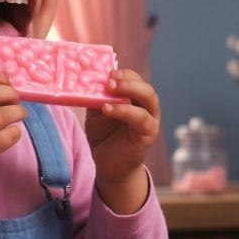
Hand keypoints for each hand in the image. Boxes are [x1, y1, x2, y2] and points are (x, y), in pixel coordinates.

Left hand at [84, 69, 160, 200]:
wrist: (109, 165)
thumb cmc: (104, 136)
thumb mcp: (96, 112)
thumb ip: (96, 97)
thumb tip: (89, 80)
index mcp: (135, 98)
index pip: (134, 79)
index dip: (123, 74)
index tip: (107, 72)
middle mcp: (146, 106)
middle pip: (145, 85)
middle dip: (128, 79)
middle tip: (110, 79)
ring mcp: (150, 120)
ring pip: (149, 98)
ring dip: (130, 90)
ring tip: (110, 90)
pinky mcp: (148, 134)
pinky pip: (141, 118)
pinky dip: (124, 111)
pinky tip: (108, 109)